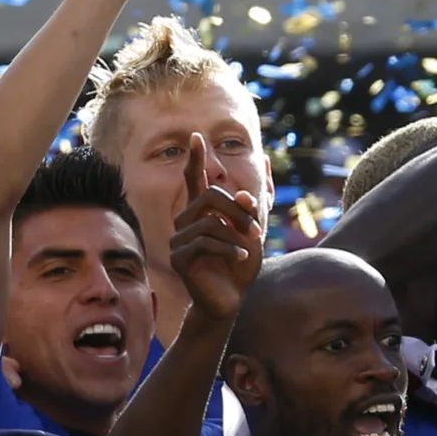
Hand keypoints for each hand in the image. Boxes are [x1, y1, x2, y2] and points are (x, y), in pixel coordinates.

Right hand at [171, 134, 265, 317]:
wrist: (231, 299)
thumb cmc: (240, 264)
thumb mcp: (252, 234)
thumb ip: (249, 212)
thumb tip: (245, 192)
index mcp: (202, 212)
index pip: (195, 180)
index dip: (196, 158)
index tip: (198, 136)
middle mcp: (186, 221)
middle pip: (210, 196)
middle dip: (237, 211)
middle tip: (257, 231)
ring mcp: (179, 239)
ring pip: (210, 222)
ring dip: (236, 235)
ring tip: (249, 250)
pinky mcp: (179, 258)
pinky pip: (205, 244)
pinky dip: (230, 250)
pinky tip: (242, 259)